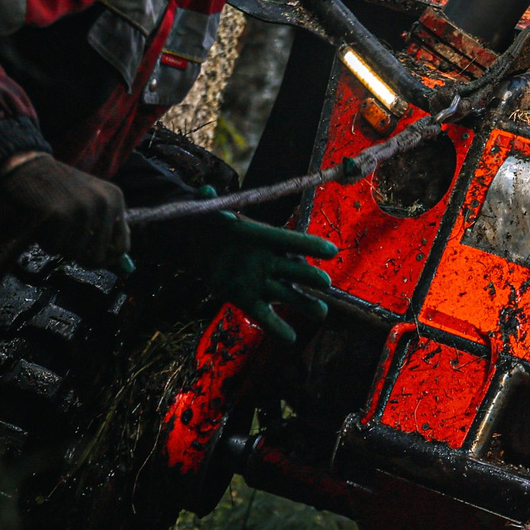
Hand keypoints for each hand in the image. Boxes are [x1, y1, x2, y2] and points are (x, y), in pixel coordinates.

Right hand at [0, 151, 128, 270]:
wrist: (29, 165)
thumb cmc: (59, 186)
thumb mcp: (92, 197)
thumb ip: (106, 224)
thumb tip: (116, 258)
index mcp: (115, 199)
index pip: (122, 247)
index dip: (107, 261)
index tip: (93, 262)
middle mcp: (103, 204)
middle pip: (97, 255)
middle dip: (80, 254)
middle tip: (66, 242)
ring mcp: (82, 209)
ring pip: (74, 253)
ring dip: (60, 245)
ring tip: (53, 224)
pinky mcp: (59, 215)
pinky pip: (53, 248)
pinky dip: (45, 241)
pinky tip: (42, 222)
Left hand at [192, 207, 337, 341]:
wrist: (199, 243)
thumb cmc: (209, 223)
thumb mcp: (206, 210)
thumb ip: (207, 202)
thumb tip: (205, 190)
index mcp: (262, 236)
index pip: (289, 240)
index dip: (308, 245)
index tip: (330, 250)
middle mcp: (267, 259)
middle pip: (293, 269)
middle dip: (308, 275)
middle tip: (325, 283)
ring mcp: (259, 281)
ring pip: (287, 294)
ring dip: (304, 303)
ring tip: (320, 313)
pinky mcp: (246, 298)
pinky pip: (264, 315)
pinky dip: (276, 327)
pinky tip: (290, 339)